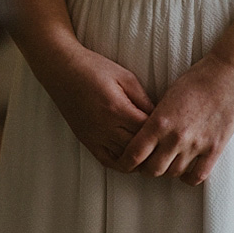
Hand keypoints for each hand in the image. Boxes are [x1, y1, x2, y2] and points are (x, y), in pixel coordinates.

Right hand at [33, 42, 154, 171]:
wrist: (62, 70)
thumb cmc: (95, 68)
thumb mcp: (126, 77)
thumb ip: (144, 99)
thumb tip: (159, 117)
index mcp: (117, 109)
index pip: (147, 131)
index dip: (162, 132)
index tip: (171, 129)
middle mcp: (105, 127)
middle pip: (138, 149)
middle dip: (154, 148)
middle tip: (167, 144)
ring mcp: (94, 136)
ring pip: (125, 160)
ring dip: (140, 158)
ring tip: (153, 152)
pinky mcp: (86, 140)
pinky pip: (107, 161)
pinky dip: (122, 164)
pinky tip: (132, 157)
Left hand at [116, 52, 233, 184]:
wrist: (229, 76)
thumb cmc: (196, 81)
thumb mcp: (166, 97)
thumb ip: (155, 119)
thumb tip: (145, 136)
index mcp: (159, 122)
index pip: (134, 154)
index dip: (126, 163)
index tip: (124, 164)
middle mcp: (175, 137)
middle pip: (153, 170)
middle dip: (145, 169)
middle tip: (146, 165)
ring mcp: (196, 145)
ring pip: (173, 174)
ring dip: (167, 172)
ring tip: (166, 164)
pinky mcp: (214, 149)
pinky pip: (198, 176)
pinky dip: (188, 178)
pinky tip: (185, 172)